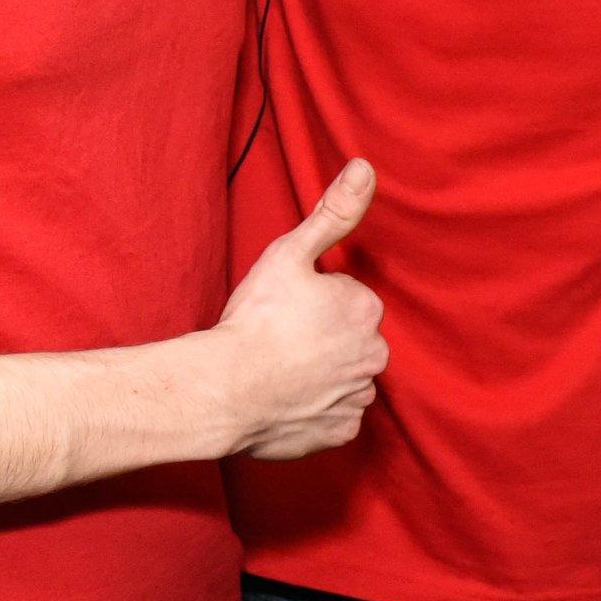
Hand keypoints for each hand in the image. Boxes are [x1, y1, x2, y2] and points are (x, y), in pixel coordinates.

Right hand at [210, 160, 387, 460]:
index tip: (285, 309)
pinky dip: (315, 409)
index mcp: (366, 310)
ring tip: (279, 369)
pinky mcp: (342, 432)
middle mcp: (374, 355)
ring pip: (344, 378)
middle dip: (323, 338)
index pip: (347, 300)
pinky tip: (285, 399)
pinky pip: (334, 415)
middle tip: (280, 339)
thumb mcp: (291, 252)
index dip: (313, 301)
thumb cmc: (257, 319)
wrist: (226, 388)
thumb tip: (365, 168)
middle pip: (350, 339)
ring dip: (320, 374)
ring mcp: (358, 397)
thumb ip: (334, 211)